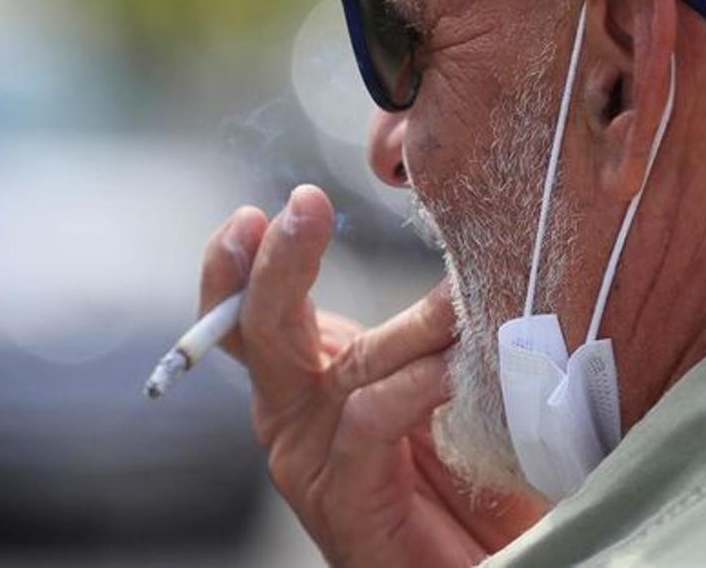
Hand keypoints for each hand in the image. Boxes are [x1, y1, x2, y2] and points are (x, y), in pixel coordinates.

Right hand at [199, 185, 544, 567]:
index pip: (253, 313)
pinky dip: (412, 388)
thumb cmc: (460, 479)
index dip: (242, 264)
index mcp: (307, 380)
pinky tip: (453, 373)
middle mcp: (295, 415)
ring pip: (339, 367)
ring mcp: (309, 460)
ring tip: (463, 303)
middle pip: (263, 328)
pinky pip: (366, 421)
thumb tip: (460, 265)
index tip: (255, 213)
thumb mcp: (437, 384)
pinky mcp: (339, 499)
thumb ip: (428, 335)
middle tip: (302, 206)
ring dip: (408, 329)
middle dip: (278, 263)